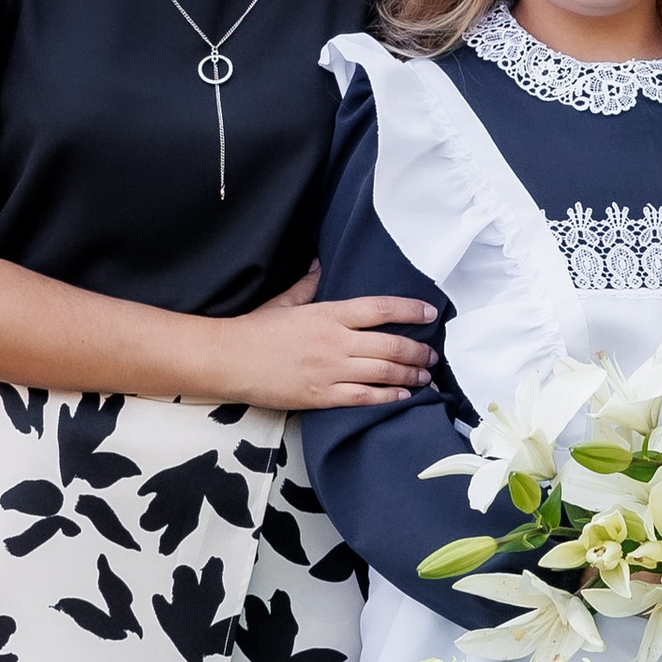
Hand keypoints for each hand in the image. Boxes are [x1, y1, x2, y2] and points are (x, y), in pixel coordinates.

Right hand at [219, 268, 439, 410]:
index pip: (380, 308)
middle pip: (391, 345)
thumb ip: (309, 284)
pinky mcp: (322, 396)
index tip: (429, 313)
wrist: (228, 360)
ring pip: (383, 372)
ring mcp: (330, 371)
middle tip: (432, 355)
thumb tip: (321, 264)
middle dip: (418, 351)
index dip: (409, 310)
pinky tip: (403, 396)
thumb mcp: (285, 301)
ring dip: (410, 375)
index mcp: (328, 314)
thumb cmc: (255, 329)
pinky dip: (388, 396)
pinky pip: (364, 397)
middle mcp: (335, 342)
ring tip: (424, 376)